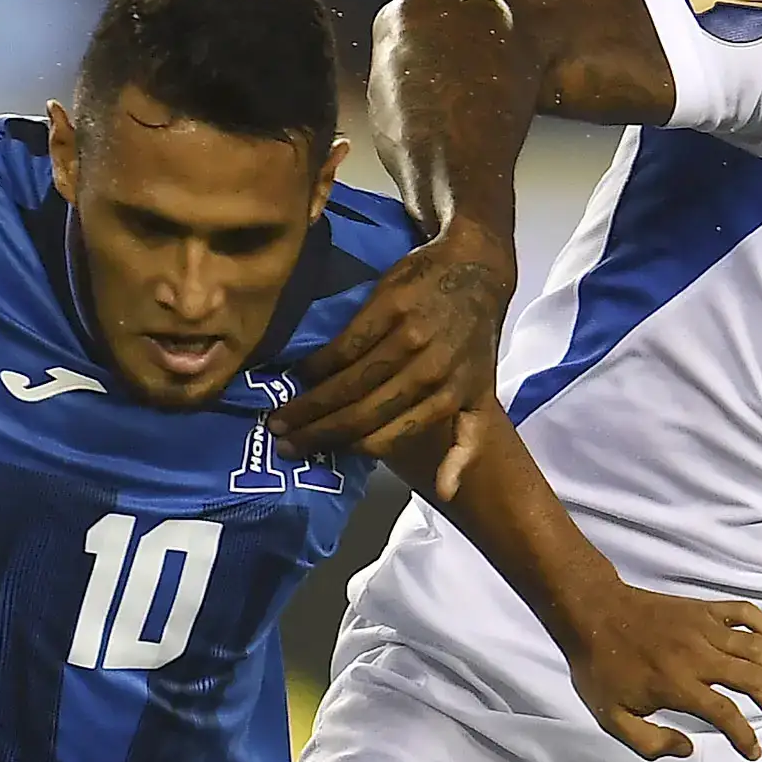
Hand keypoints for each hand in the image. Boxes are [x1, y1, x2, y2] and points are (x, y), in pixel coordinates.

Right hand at [282, 227, 514, 493]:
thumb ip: (464, 443)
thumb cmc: (473, 339)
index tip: (315, 456)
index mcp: (450, 399)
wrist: (477, 269)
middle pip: (362, 415)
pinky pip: (345, 345)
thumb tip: (448, 492)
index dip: (346, 449)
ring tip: (282, 416)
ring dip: (310, 403)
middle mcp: (430, 372)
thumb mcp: (480, 394)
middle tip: (284, 443)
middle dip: (318, 433)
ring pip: (349, 382)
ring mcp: (410, 338)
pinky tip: (301, 373)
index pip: (386, 438)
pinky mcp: (390, 307)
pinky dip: (319, 363)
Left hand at [567, 587, 761, 761]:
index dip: (745, 736)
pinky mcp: (705, 609)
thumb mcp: (612, 718)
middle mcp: (698, 655)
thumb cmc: (600, 669)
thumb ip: (649, 743)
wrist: (592, 612)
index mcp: (676, 685)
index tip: (754, 751)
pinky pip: (746, 614)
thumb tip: (689, 749)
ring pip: (759, 648)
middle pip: (754, 681)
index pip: (726, 714)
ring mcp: (705, 628)